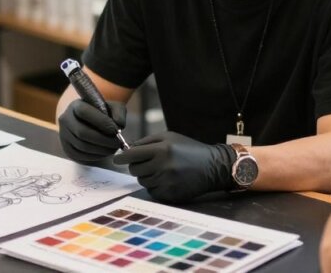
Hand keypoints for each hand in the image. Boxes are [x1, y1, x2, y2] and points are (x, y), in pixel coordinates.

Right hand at [58, 98, 126, 163]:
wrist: (90, 123)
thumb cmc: (103, 114)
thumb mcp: (113, 107)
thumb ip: (119, 112)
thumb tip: (119, 125)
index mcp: (76, 105)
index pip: (84, 112)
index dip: (101, 122)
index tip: (116, 130)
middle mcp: (66, 119)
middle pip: (82, 132)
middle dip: (103, 140)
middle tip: (117, 143)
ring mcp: (64, 135)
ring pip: (82, 146)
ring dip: (101, 150)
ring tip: (113, 148)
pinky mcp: (66, 149)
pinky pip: (80, 156)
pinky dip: (95, 156)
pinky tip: (104, 152)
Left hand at [113, 131, 235, 202]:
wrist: (212, 166)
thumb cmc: (189, 149)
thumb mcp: (169, 136)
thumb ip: (147, 141)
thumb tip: (126, 150)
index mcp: (162, 149)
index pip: (132, 155)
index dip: (122, 158)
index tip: (117, 159)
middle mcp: (163, 166)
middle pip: (134, 170)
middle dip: (138, 166)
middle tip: (149, 162)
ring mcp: (167, 182)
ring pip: (142, 181)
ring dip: (148, 176)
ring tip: (163, 170)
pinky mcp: (170, 194)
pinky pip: (152, 191)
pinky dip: (156, 185)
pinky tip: (168, 179)